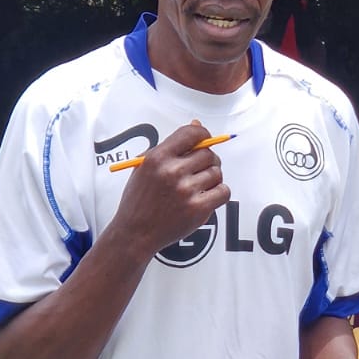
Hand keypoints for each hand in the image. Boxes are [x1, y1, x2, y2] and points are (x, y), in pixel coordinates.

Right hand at [110, 120, 230, 255]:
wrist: (134, 233)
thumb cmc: (139, 200)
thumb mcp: (145, 167)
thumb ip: (171, 147)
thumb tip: (197, 125)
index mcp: (157, 157)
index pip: (191, 134)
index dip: (203, 134)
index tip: (205, 139)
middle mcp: (172, 172)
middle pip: (208, 154)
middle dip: (208, 160)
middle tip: (200, 169)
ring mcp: (186, 191)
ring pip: (217, 173)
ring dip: (212, 178)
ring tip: (199, 186)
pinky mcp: (197, 209)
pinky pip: (223, 192)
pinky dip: (219, 193)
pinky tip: (206, 196)